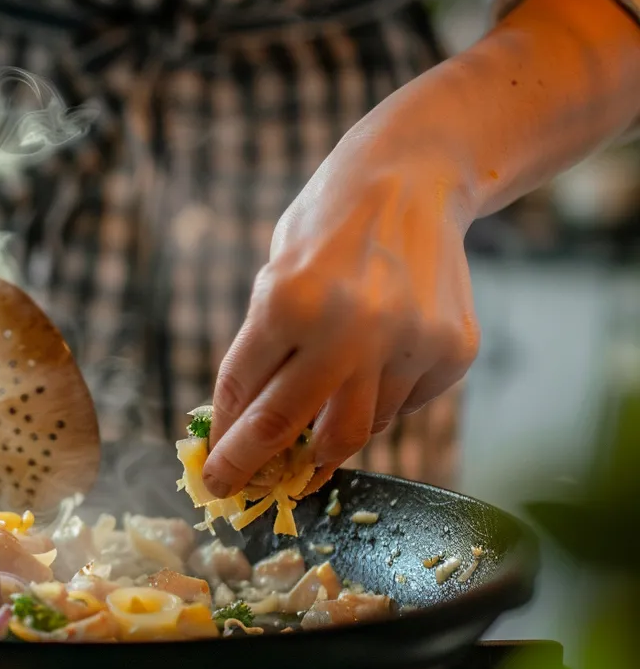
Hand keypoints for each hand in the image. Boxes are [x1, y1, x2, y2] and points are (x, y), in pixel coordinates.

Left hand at [202, 133, 479, 497]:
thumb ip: (260, 349)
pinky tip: (371, 372)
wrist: (413, 178)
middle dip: (254, 467)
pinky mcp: (451, 351)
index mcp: (287, 301)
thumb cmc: (327, 228)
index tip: (217, 471)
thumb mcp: (273, 276)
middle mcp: (349, 326)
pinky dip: (377, 405)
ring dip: (324, 443)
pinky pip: (402, 406)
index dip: (226, 440)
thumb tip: (240, 426)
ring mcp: (407, 341)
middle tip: (238, 490)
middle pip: (290, 427)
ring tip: (308, 446)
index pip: (243, 393)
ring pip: (356, 430)